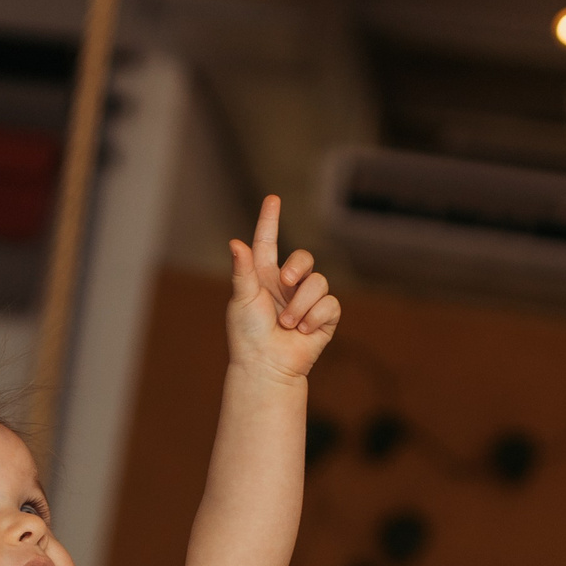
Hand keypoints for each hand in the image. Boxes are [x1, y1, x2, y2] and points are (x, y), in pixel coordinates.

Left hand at [224, 195, 339, 381]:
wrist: (266, 366)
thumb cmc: (248, 336)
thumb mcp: (241, 299)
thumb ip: (242, 270)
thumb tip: (235, 241)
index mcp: (264, 277)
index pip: (268, 242)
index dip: (270, 221)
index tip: (272, 199)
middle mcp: (287, 285)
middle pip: (305, 257)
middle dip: (298, 266)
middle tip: (285, 281)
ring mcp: (307, 301)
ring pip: (319, 282)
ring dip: (300, 304)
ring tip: (287, 324)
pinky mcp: (324, 318)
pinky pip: (330, 303)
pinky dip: (315, 317)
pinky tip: (303, 331)